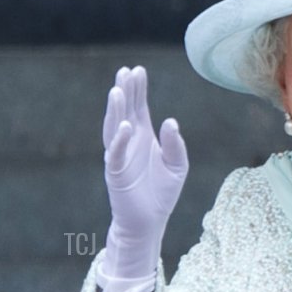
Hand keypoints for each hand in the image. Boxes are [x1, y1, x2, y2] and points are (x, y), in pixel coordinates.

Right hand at [96, 66, 188, 291]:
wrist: (149, 222)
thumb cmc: (162, 193)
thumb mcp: (178, 166)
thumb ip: (175, 144)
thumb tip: (171, 122)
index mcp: (143, 135)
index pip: (139, 106)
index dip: (138, 89)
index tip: (139, 70)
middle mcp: (129, 141)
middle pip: (125, 110)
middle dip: (125, 91)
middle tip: (126, 72)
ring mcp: (120, 155)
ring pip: (114, 127)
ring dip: (116, 109)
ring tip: (118, 90)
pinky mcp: (115, 173)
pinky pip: (115, 153)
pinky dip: (119, 140)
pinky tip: (124, 126)